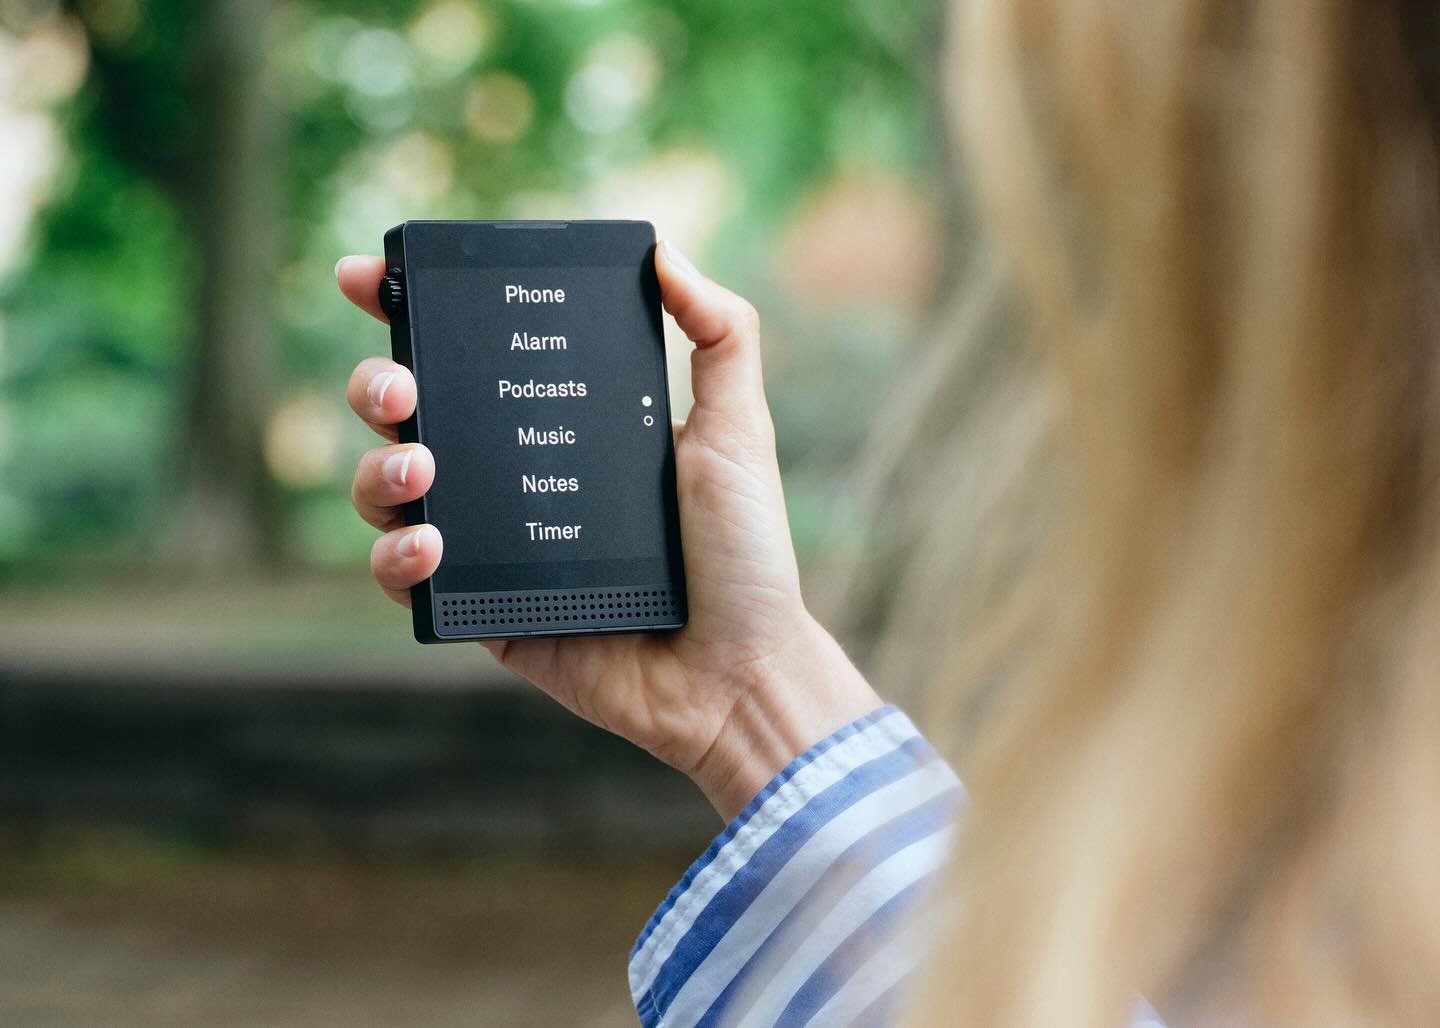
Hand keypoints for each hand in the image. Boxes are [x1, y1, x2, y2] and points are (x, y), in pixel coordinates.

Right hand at [337, 243, 880, 819]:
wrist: (739, 670)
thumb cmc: (744, 553)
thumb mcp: (739, 429)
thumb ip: (719, 334)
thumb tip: (664, 252)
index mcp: (563, 422)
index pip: (475, 354)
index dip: (409, 311)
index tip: (368, 278)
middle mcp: (518, 476)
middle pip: (409, 415)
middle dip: (376, 384)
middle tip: (399, 388)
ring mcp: (493, 544)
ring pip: (389, 491)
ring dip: (377, 469)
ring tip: (419, 466)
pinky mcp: (481, 611)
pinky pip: (405, 579)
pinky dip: (395, 555)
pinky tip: (429, 541)